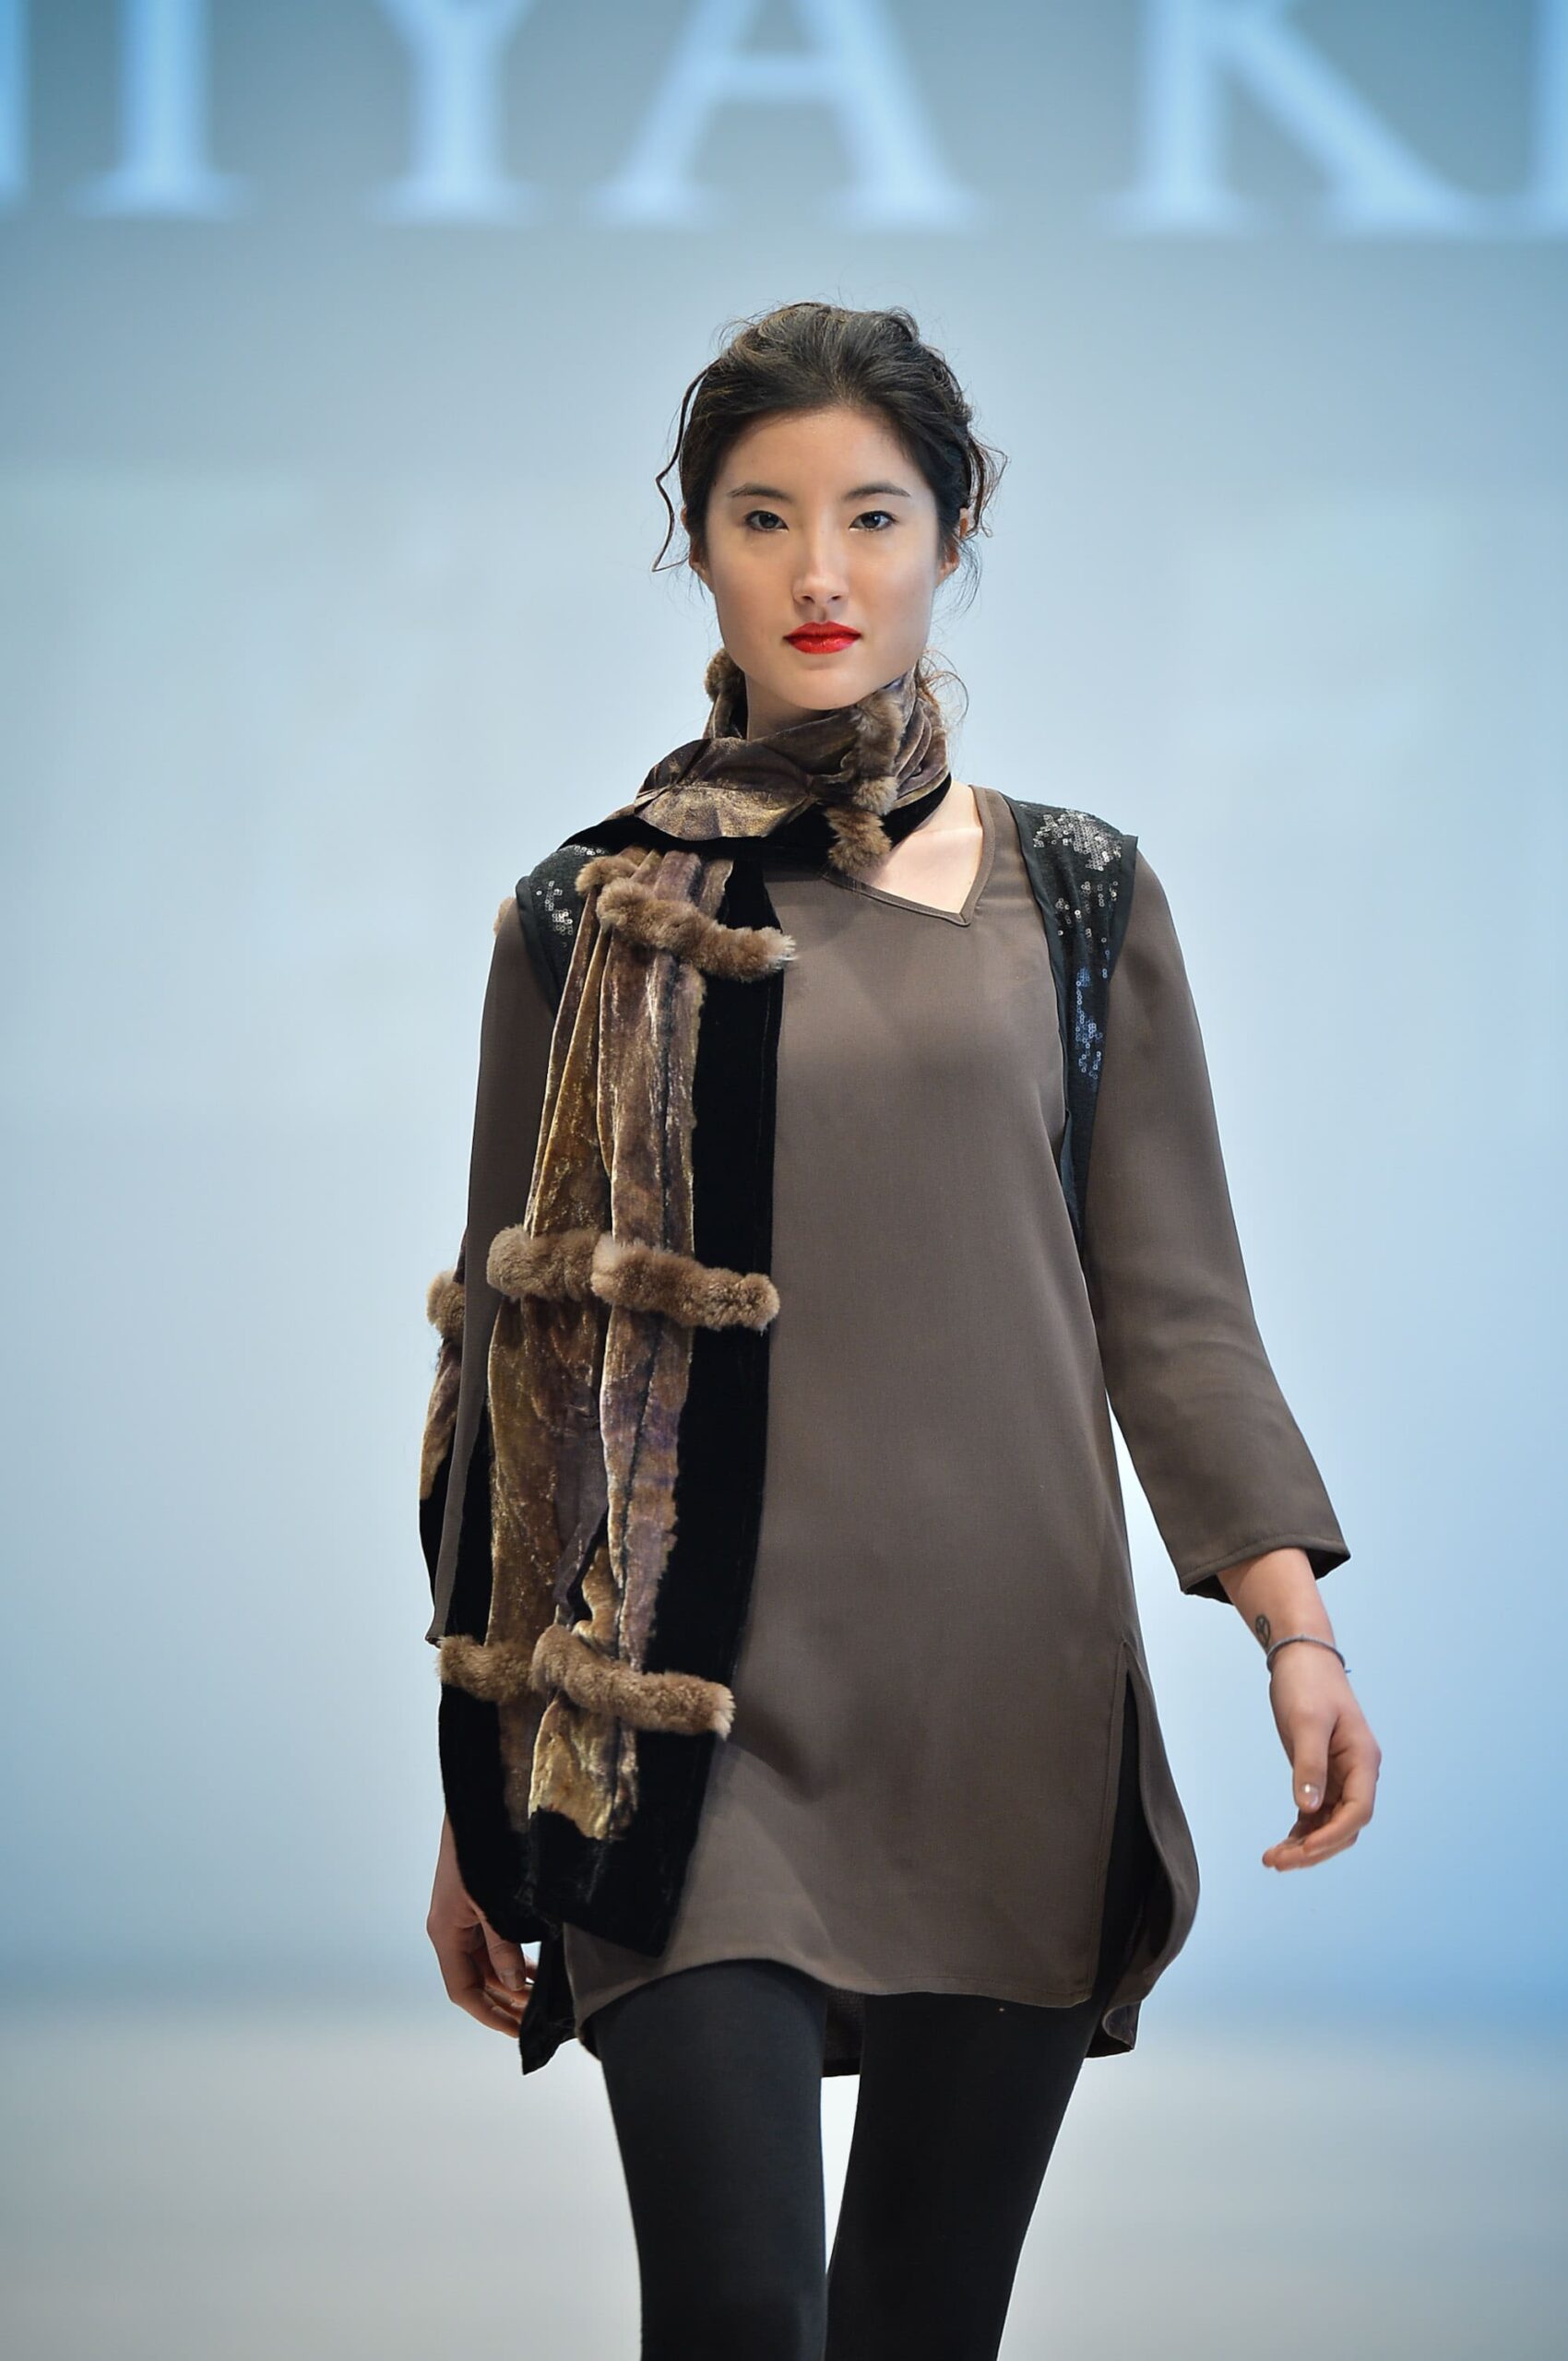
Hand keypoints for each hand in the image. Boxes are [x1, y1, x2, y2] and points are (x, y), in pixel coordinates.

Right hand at [427, 1810, 536, 2032]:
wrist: (474, 1808)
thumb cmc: (478, 1852)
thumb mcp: (491, 1902)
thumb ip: (502, 1944)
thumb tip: (514, 1985)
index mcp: (445, 1934)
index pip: (463, 1991)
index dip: (488, 2014)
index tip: (516, 2031)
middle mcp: (450, 1931)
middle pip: (475, 1982)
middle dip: (503, 2003)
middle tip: (535, 2019)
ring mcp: (462, 1919)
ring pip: (485, 1965)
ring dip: (509, 1983)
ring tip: (538, 1999)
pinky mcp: (475, 1906)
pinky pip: (492, 1944)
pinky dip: (511, 1960)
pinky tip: (533, 1969)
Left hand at [1261, 1646, 1380, 1870]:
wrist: (1300, 1656)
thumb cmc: (1307, 1683)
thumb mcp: (1306, 1722)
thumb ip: (1309, 1766)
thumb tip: (1308, 1810)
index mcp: (1363, 1760)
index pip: (1358, 1812)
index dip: (1332, 1836)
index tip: (1301, 1850)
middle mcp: (1357, 1773)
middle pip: (1345, 1826)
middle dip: (1314, 1849)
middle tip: (1276, 1862)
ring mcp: (1341, 1775)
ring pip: (1330, 1824)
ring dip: (1306, 1845)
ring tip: (1273, 1859)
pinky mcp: (1322, 1773)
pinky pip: (1317, 1812)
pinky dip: (1302, 1830)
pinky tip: (1282, 1844)